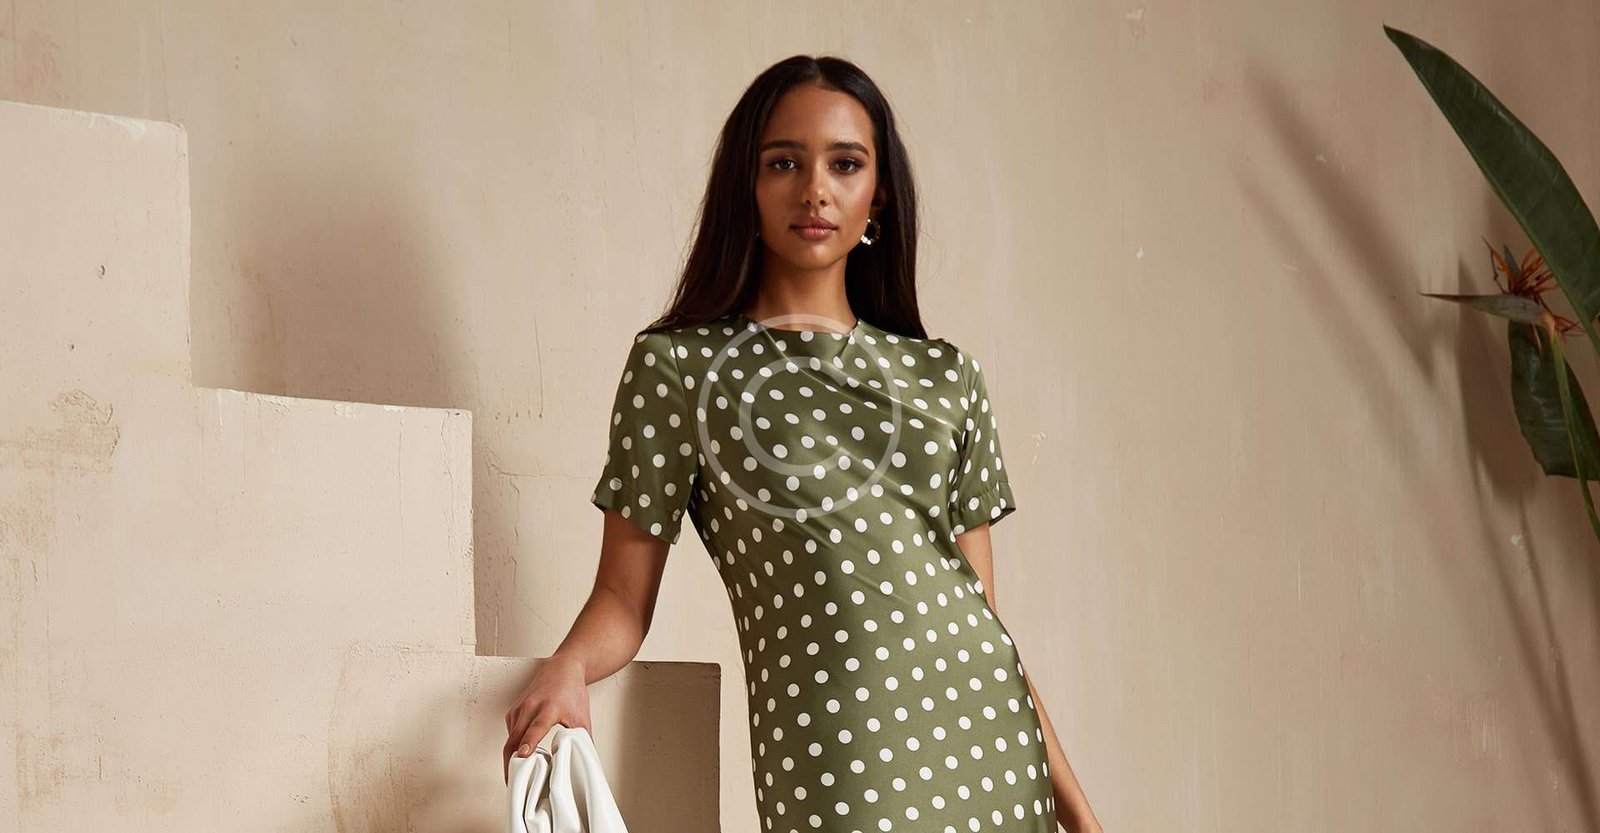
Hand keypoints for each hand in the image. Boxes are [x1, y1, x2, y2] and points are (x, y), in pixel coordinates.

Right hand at [503, 654, 592, 782]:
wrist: (562, 668)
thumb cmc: (572, 691)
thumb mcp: (582, 716)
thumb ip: (583, 739)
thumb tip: (586, 762)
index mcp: (550, 708)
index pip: (536, 727)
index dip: (529, 742)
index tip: (523, 755)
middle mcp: (531, 707)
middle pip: (515, 737)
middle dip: (511, 761)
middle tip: (513, 783)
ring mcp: (520, 708)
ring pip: (510, 738)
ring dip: (511, 756)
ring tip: (518, 774)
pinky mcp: (513, 711)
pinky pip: (510, 733)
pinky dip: (513, 746)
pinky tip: (522, 755)